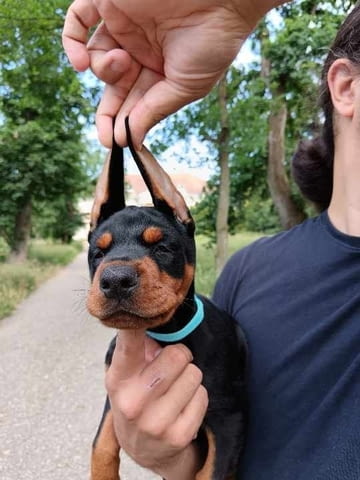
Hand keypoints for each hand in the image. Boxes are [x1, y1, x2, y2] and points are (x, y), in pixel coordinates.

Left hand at [62, 0, 285, 147]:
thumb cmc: (212, 42)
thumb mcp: (184, 87)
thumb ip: (154, 111)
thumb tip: (131, 140)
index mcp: (160, 70)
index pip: (134, 100)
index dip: (122, 122)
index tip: (115, 143)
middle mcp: (140, 50)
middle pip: (113, 86)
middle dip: (108, 113)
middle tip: (107, 137)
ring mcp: (123, 26)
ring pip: (97, 58)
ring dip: (103, 70)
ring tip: (123, 62)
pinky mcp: (110, 1)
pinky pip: (78, 20)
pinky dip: (72, 42)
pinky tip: (81, 63)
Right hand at [105, 330, 207, 477]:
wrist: (142, 450)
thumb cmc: (137, 398)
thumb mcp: (128, 374)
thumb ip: (139, 347)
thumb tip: (155, 319)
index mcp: (119, 380)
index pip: (128, 345)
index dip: (135, 326)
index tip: (138, 313)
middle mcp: (133, 402)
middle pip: (177, 356)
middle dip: (180, 356)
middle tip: (172, 366)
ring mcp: (155, 423)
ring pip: (194, 374)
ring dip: (190, 377)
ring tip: (176, 388)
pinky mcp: (177, 436)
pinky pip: (202, 396)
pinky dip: (197, 396)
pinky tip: (183, 405)